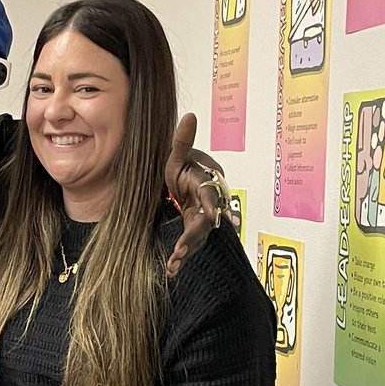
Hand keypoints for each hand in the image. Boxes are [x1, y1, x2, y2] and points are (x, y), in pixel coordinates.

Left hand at [164, 113, 234, 276]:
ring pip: (197, 238)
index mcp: (207, 185)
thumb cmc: (181, 169)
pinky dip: (181, 257)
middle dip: (194, 237)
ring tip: (173, 264)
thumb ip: (183, 141)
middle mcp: (208, 205)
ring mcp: (201, 220)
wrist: (178, 184)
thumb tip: (190, 115)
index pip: (212, 196)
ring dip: (186, 251)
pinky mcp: (193, 232)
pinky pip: (189, 245)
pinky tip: (171, 270)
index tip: (212, 217)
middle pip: (205, 223)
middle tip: (181, 251)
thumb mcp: (178, 156)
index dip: (213, 206)